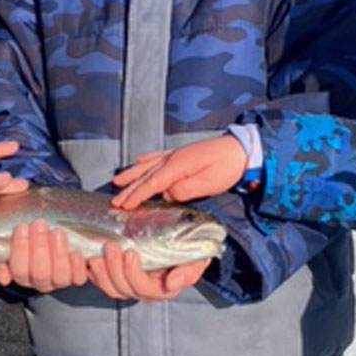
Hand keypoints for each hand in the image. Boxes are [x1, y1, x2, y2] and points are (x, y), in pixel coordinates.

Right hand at [0, 219, 87, 292]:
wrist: (44, 226)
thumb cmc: (27, 231)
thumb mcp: (5, 241)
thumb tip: (3, 276)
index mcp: (21, 272)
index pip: (18, 270)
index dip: (20, 250)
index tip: (22, 228)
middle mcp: (39, 279)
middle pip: (39, 273)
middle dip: (39, 247)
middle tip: (39, 225)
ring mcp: (58, 278)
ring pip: (59, 277)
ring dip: (58, 255)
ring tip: (57, 233)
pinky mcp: (75, 275)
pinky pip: (78, 278)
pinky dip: (78, 266)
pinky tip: (75, 253)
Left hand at [85, 242, 210, 300]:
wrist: (182, 243)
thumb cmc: (190, 253)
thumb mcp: (196, 261)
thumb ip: (188, 273)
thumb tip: (172, 283)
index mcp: (161, 290)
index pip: (143, 288)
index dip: (133, 274)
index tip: (130, 253)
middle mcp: (142, 290)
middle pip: (122, 288)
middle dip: (113, 269)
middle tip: (110, 246)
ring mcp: (128, 284)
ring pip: (110, 287)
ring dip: (100, 272)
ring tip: (96, 254)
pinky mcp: (116, 276)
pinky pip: (101, 281)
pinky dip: (93, 273)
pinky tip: (88, 259)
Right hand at [110, 136, 247, 209]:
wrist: (240, 150)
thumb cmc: (227, 167)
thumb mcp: (208, 183)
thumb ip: (184, 190)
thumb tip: (167, 194)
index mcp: (178, 165)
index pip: (151, 183)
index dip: (136, 195)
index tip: (124, 205)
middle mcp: (173, 157)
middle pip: (145, 175)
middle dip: (129, 188)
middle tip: (115, 200)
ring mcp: (176, 153)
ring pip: (148, 165)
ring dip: (132, 174)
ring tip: (117, 180)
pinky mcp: (182, 153)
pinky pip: (158, 156)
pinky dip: (146, 159)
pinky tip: (139, 160)